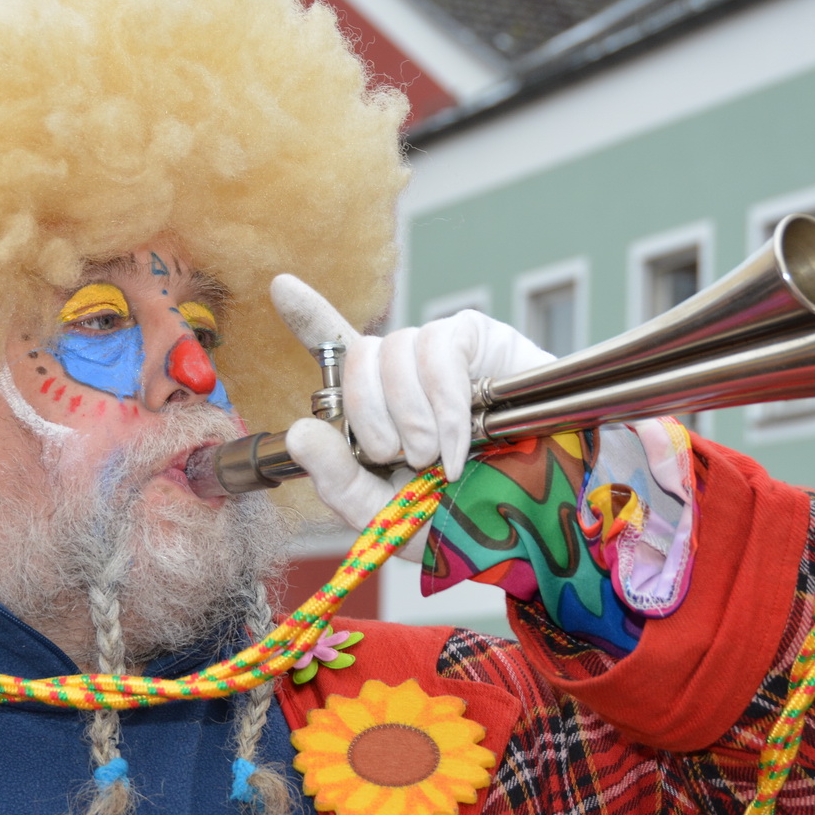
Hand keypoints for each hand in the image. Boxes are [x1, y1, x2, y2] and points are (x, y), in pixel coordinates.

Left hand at [271, 275, 551, 557]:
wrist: (534, 526)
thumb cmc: (464, 519)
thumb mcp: (386, 515)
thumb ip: (337, 481)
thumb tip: (301, 433)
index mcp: (378, 405)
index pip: (335, 349)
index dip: (309, 316)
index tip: (280, 287)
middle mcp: (406, 370)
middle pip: (357, 358)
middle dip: (371, 420)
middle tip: (405, 461)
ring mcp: (443, 351)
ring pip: (395, 353)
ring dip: (412, 420)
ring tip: (438, 460)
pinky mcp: (480, 340)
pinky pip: (440, 353)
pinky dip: (444, 408)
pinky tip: (460, 445)